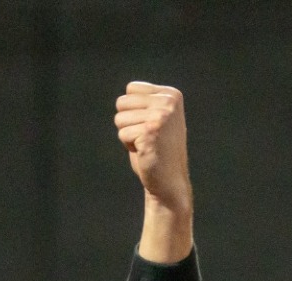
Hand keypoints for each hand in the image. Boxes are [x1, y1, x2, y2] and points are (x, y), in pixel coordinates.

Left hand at [115, 82, 191, 212]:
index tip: (149, 125)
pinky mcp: (150, 131)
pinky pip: (122, 133)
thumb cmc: (158, 150)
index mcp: (171, 95)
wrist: (169, 180)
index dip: (133, 110)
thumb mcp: (156, 118)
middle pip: (122, 102)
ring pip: (120, 118)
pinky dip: (128, 145)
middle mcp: (168, 102)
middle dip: (127, 122)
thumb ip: (145, 103)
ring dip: (128, 134)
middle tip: (146, 137)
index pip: (131, 89)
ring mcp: (161, 116)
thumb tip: (125, 96)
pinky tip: (145, 151)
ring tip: (146, 144)